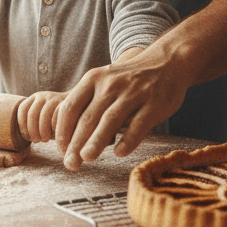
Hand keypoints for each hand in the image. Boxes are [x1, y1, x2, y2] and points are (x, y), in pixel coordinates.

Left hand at [17, 91, 65, 142]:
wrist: (77, 108)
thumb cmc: (54, 120)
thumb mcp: (41, 118)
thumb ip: (33, 123)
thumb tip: (24, 136)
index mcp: (34, 98)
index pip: (23, 109)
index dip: (22, 124)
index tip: (26, 136)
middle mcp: (43, 96)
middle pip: (32, 114)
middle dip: (32, 130)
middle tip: (36, 140)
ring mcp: (54, 98)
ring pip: (44, 115)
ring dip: (43, 131)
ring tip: (45, 139)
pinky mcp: (66, 103)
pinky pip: (57, 116)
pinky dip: (54, 128)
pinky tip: (54, 135)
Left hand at [53, 51, 187, 170]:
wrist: (165, 62)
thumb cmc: (127, 80)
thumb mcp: (103, 82)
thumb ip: (87, 104)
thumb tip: (68, 138)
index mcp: (93, 79)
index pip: (70, 107)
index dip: (63, 131)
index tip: (61, 150)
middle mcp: (110, 85)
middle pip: (87, 117)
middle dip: (76, 143)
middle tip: (70, 164)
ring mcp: (133, 93)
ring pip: (110, 120)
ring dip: (96, 141)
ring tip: (86, 158)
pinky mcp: (154, 103)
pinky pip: (138, 124)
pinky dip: (128, 140)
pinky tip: (119, 153)